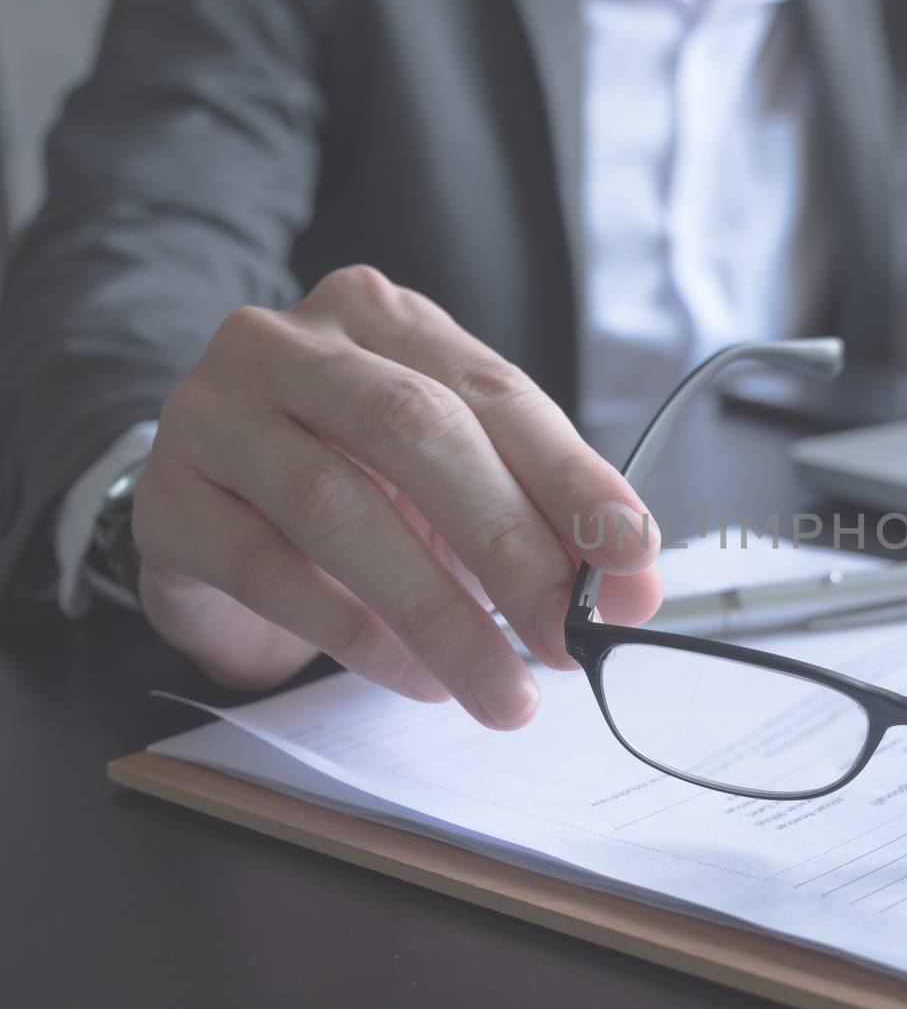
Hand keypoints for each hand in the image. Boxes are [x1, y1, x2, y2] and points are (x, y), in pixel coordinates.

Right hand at [132, 266, 661, 729]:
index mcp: (385, 319)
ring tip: (500, 689)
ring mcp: (214, 415)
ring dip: (437, 612)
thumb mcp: (456, 482)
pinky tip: (415, 677)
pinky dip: (355, 633)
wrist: (209, 508)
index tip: (631, 555)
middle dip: (508, 545)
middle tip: (565, 636)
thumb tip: (635, 590)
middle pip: (416, 431)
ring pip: (338, 505)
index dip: (572, 475)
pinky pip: (269, 570)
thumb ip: (544, 520)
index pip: (497, 392)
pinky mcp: (169, 503)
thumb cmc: (353, 482)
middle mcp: (292, 346)